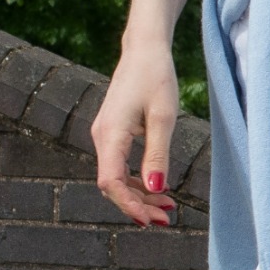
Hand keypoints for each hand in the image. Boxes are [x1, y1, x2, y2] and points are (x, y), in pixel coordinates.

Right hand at [93, 37, 183, 226]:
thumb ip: (157, 155)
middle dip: (137, 204)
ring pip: (116, 177)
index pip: (111, 182)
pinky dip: (136, 180)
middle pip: (112, 184)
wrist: (144, 50)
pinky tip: (157, 187)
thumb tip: (155, 188)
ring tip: (168, 207)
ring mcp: (104, 136)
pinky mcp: (112, 134)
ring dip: (139, 194)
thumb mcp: (164, 118)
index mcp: (110, 134)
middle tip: (167, 218)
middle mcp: (101, 137)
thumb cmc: (156, 77)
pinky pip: (119, 165)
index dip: (130, 205)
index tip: (152, 220)